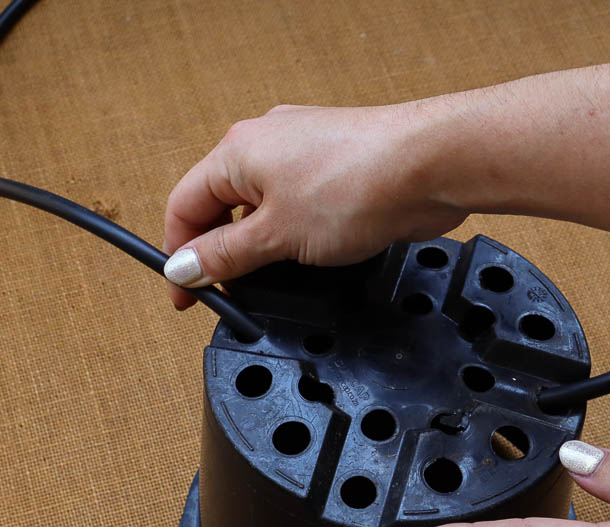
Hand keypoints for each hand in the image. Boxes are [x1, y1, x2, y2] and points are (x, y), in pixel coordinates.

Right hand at [161, 102, 467, 308]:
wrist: (429, 165)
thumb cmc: (355, 184)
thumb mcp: (275, 234)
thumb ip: (225, 255)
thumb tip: (184, 268)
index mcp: (236, 151)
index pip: (185, 205)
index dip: (180, 256)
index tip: (186, 299)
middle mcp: (265, 143)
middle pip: (221, 205)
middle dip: (221, 253)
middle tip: (231, 295)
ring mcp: (304, 153)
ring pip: (262, 207)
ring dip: (260, 246)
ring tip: (273, 280)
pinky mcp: (337, 169)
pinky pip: (299, 206)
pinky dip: (293, 234)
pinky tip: (310, 259)